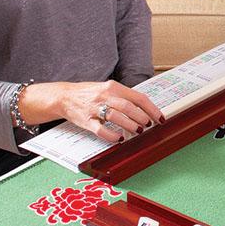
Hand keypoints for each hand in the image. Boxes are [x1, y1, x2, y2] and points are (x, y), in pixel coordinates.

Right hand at [19, 80, 163, 142]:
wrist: (64, 96)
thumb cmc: (90, 94)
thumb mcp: (108, 89)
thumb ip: (124, 97)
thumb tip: (146, 109)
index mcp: (113, 87)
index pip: (138, 97)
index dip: (152, 109)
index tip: (160, 118)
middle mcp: (105, 96)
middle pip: (128, 107)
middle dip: (142, 118)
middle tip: (148, 126)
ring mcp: (95, 108)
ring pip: (116, 117)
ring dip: (130, 126)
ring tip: (138, 131)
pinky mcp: (86, 121)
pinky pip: (101, 130)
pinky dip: (112, 135)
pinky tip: (119, 139)